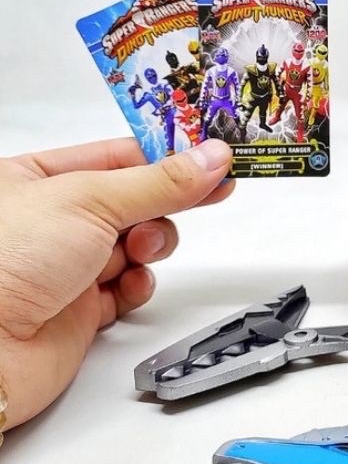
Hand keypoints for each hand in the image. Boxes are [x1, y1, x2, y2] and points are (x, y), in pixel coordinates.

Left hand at [0, 137, 233, 428]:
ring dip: (151, 246)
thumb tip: (211, 158)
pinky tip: (129, 284)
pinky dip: (138, 285)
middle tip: (199, 198)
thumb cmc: (2, 264)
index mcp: (36, 178)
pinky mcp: (81, 308)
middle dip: (161, 205)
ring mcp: (66, 265)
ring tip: (142, 250)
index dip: (165, 157)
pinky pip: (128, 288)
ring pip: (136, 245)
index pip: (117, 156)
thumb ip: (160, 181)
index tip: (209, 157)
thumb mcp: (91, 200)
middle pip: (134, 201)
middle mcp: (51, 221)